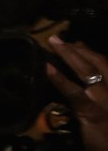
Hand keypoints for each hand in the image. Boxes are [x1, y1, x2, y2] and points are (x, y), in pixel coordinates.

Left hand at [46, 36, 107, 150]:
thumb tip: (83, 79)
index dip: (88, 52)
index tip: (75, 43)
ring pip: (86, 70)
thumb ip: (98, 92)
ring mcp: (105, 98)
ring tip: (54, 44)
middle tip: (57, 38)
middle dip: (76, 48)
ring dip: (68, 55)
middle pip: (96, 61)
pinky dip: (60, 79)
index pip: (105, 63)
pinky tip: (49, 69)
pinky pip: (73, 92)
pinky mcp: (92, 111)